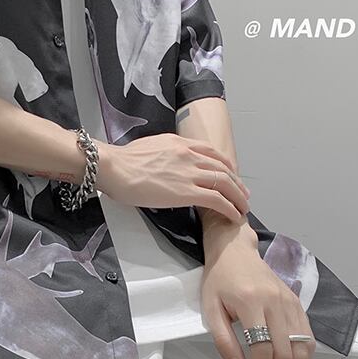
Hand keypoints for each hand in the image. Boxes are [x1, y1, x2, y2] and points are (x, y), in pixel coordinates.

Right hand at [95, 133, 250, 221]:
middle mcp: (189, 155)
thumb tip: (166, 163)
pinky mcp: (187, 192)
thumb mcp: (149, 147)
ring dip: (238, 197)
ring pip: (225, 183)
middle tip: (243, 195)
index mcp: (180, 143)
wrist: (114, 167)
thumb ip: (165, 153)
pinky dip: (230, 208)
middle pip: (223, 168)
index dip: (226, 165)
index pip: (212, 152)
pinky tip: (234, 216)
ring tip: (243, 208)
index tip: (231, 175)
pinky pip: (217, 200)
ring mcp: (189, 173)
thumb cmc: (123, 161)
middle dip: (237, 183)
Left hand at [200, 231, 316, 358]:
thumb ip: (224, 341)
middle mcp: (275, 302)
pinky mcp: (297, 301)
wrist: (235, 251)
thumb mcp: (210, 309)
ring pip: (303, 347)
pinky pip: (308, 335)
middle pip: (286, 353)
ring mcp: (290, 301)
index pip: (263, 350)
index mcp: (251, 303)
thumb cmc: (219, 279)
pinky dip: (303, 355)